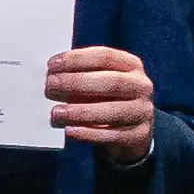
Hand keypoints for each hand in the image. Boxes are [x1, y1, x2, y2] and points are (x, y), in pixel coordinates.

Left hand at [46, 46, 156, 163]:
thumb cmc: (107, 100)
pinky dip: (89, 133)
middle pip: (111, 82)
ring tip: (56, 113)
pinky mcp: (138, 136)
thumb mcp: (98, 82)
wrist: (131, 131)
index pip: (105, 57)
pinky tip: (70, 130)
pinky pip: (112, 135)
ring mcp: (142, 112)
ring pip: (113, 111)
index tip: (52, 65)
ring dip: (80, 112)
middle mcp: (141, 86)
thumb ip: (79, 76)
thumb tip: (51, 77)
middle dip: (77, 83)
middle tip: (50, 86)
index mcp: (131, 65)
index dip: (77, 59)